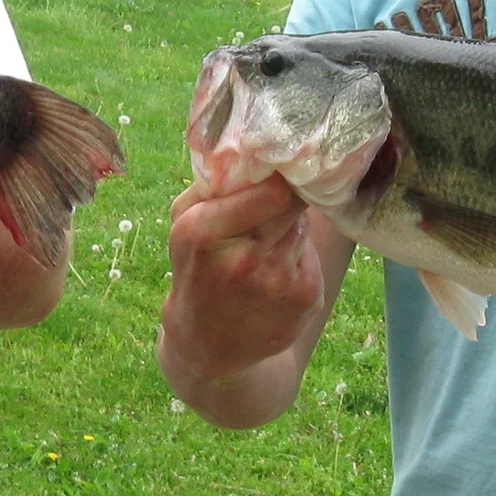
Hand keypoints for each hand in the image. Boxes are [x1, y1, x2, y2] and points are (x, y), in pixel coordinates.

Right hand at [159, 173, 323, 384]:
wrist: (210, 345)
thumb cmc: (197, 270)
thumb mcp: (183, 225)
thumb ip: (213, 185)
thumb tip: (253, 149)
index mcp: (203, 233)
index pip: (271, 189)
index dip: (277, 177)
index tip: (275, 172)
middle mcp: (243, 260)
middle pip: (291, 203)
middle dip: (285, 197)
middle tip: (276, 199)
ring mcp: (279, 283)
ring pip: (301, 227)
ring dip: (289, 228)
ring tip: (267, 246)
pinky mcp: (306, 299)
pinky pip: (311, 255)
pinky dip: (298, 257)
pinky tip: (276, 274)